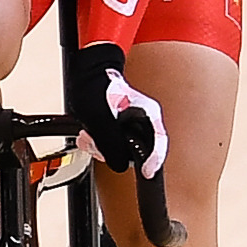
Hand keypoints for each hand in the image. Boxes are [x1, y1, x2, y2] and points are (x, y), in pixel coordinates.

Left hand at [67, 41, 165, 178]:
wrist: (88, 74)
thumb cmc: (98, 86)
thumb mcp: (102, 118)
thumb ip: (111, 142)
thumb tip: (118, 163)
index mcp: (148, 114)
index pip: (159, 142)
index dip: (155, 159)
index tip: (148, 172)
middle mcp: (143, 121)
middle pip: (135, 150)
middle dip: (112, 151)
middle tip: (97, 145)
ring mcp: (131, 125)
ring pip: (121, 149)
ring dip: (101, 147)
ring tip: (89, 137)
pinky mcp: (118, 128)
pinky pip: (111, 144)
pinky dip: (97, 143)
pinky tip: (88, 136)